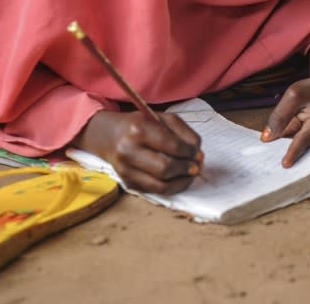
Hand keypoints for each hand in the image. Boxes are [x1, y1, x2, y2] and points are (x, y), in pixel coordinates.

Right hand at [76, 110, 202, 193]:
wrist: (111, 136)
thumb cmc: (141, 125)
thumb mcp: (163, 118)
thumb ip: (184, 132)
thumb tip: (198, 153)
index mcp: (138, 129)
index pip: (171, 146)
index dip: (190, 152)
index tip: (198, 153)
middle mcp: (128, 150)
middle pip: (165, 168)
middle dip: (187, 168)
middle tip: (197, 166)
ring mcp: (125, 169)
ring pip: (161, 185)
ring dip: (182, 182)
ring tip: (191, 174)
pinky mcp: (127, 182)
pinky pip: (155, 191)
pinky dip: (172, 187)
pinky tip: (179, 179)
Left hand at [260, 73, 309, 167]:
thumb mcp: (294, 95)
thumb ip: (280, 114)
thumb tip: (267, 136)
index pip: (302, 141)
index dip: (292, 153)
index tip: (284, 165)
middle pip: (296, 144)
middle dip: (283, 152)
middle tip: (266, 163)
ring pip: (292, 140)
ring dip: (281, 145)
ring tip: (264, 155)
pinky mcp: (306, 130)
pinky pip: (292, 135)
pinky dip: (282, 137)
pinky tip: (270, 141)